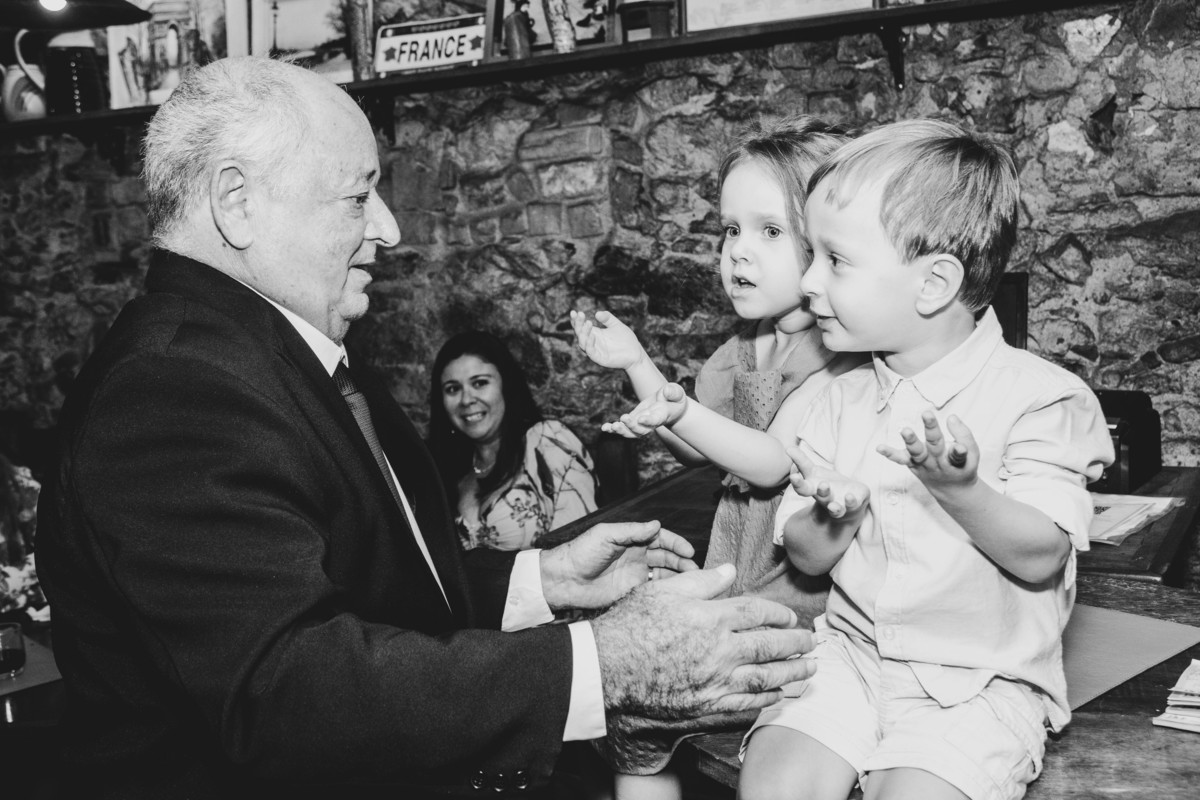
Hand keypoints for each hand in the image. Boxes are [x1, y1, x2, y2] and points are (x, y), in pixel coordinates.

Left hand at [540, 520, 697, 610]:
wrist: (564, 580)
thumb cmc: (581, 552)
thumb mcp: (605, 535)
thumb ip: (631, 531)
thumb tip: (656, 525)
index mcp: (632, 539)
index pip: (662, 538)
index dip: (677, 543)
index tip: (689, 551)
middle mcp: (637, 556)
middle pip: (667, 557)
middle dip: (683, 561)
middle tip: (696, 570)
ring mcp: (635, 575)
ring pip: (664, 575)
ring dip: (679, 577)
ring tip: (693, 583)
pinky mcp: (632, 593)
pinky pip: (654, 591)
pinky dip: (667, 592)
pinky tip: (677, 595)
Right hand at [571, 309, 645, 370]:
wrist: (636, 354)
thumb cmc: (626, 340)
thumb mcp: (616, 325)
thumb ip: (608, 318)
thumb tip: (597, 313)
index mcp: (594, 333)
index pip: (580, 327)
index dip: (576, 320)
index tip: (574, 312)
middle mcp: (592, 342)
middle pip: (579, 333)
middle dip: (578, 324)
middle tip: (580, 315)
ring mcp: (595, 351)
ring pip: (582, 343)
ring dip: (583, 333)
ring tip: (588, 323)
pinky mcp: (599, 359)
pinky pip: (591, 352)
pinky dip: (590, 344)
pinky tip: (593, 335)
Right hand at [592, 564, 815, 720]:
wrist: (606, 672)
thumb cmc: (630, 626)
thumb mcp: (663, 591)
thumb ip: (702, 581)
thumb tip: (729, 570)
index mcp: (712, 617)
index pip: (758, 613)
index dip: (779, 614)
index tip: (789, 617)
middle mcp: (720, 651)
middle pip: (770, 646)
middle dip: (796, 644)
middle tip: (812, 642)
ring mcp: (716, 682)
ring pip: (766, 678)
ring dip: (792, 673)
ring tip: (809, 669)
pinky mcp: (707, 707)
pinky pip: (747, 705)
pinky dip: (767, 700)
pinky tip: (778, 695)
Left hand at [601, 382, 688, 438]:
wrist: (671, 408)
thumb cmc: (674, 400)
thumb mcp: (677, 394)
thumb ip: (673, 392)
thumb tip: (667, 389)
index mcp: (661, 416)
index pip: (655, 420)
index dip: (648, 421)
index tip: (641, 419)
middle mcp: (650, 424)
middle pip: (640, 430)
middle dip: (631, 426)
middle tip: (623, 418)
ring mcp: (640, 424)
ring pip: (630, 432)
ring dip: (621, 430)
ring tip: (610, 427)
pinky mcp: (633, 421)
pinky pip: (623, 428)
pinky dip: (613, 429)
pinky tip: (604, 428)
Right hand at [786, 446, 868, 522]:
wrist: (845, 504)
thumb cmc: (826, 485)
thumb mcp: (812, 472)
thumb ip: (801, 461)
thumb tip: (787, 448)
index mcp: (813, 490)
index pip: (803, 488)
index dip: (798, 483)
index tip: (794, 476)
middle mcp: (826, 499)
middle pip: (822, 497)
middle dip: (822, 492)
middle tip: (823, 485)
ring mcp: (840, 504)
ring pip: (836, 509)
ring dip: (835, 507)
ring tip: (833, 505)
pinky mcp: (854, 503)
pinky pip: (853, 504)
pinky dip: (851, 502)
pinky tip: (850, 496)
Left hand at [876, 410, 978, 490]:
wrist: (951, 490)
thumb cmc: (962, 466)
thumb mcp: (972, 453)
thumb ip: (964, 435)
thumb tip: (951, 417)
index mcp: (957, 461)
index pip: (959, 455)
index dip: (960, 451)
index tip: (960, 447)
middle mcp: (939, 462)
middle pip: (936, 445)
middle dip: (932, 429)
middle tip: (927, 414)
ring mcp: (924, 464)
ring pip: (917, 453)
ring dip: (910, 441)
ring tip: (905, 430)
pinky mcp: (912, 465)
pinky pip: (901, 460)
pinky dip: (890, 454)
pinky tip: (879, 448)